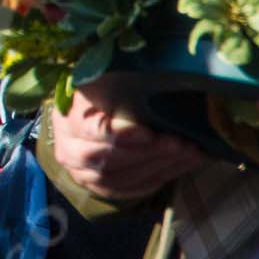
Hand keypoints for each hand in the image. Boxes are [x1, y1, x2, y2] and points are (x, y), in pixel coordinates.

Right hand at [50, 79, 206, 199]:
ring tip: (190, 152)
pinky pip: (131, 189)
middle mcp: (70, 149)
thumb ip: (119, 82)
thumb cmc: (102, 94)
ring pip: (119, 177)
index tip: (147, 131)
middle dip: (146, 152)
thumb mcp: (105, 82)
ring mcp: (83, 172)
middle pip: (105, 158)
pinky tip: (184, 164)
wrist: (88, 121)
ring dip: (158, 165)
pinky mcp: (101, 187)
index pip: (88, 129)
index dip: (117, 133)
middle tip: (179, 143)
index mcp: (68, 118)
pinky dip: (160, 177)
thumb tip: (150, 69)